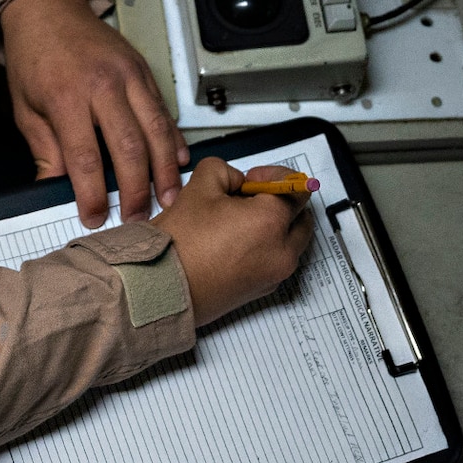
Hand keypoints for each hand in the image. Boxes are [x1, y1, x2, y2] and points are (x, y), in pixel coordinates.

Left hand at [0, 0, 187, 225]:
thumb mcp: (26, 109)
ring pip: (156, 129)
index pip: (84, 157)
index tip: (95, 217)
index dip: (93, 194)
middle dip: (137, 188)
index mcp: (66, 97)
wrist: (47, 9)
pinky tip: (179, 161)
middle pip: (129, 146)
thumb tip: (55, 192)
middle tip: (138, 216)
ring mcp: (128, 75)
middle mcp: (102, 84)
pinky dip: (173, 138)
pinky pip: (163, 109)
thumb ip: (45, 152)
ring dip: (166, 168)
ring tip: (170, 197)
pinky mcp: (142, 70)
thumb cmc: (34, 57)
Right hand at [148, 160, 314, 325]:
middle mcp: (281, 251)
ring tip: (241, 221)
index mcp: (271, 222)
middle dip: (281, 202)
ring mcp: (274, 275)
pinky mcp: (263, 290)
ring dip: (277, 226)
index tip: (251, 180)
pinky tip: (236, 243)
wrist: (162, 288)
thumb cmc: (179, 244)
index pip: (295, 189)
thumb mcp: (199, 186)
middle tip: (251, 197)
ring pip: (292, 241)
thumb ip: (226, 171)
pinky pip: (278, 261)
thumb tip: (237, 181)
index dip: (273, 176)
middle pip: (301, 216)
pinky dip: (268, 247)